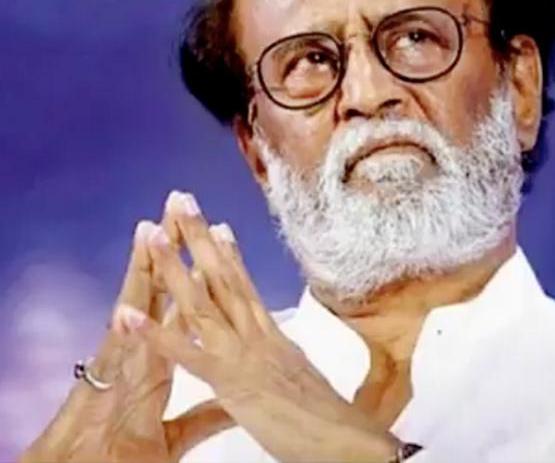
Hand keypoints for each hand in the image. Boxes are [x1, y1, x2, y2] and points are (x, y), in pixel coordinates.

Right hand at [21, 218, 232, 462]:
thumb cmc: (123, 454)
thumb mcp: (179, 432)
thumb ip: (209, 411)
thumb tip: (237, 397)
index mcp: (165, 358)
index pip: (187, 304)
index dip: (202, 270)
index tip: (218, 235)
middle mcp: (144, 351)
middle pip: (162, 291)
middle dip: (173, 248)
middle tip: (183, 206)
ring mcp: (123, 366)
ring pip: (134, 310)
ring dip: (141, 272)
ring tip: (151, 230)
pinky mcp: (105, 392)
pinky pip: (114, 363)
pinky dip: (122, 337)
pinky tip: (124, 308)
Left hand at [122, 191, 399, 461]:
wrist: (343, 437)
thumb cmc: (327, 417)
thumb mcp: (300, 378)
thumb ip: (283, 358)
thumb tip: (281, 345)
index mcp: (273, 336)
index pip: (247, 288)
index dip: (230, 256)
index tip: (219, 225)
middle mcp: (257, 334)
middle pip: (223, 278)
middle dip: (200, 238)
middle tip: (180, 200)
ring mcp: (243, 353)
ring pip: (203, 302)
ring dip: (173, 266)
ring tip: (153, 232)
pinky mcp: (230, 380)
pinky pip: (186, 353)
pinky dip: (154, 333)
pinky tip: (128, 314)